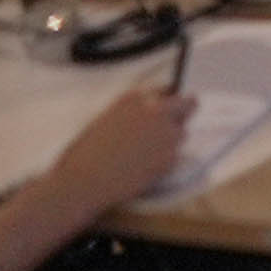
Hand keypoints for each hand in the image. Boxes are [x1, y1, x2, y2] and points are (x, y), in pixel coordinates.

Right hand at [41, 86, 195, 218]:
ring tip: (146, 156)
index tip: (165, 109)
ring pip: (182, 133)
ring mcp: (166, 133)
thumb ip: (131, 112)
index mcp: (134, 98)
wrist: (82, 181)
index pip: (166, 89)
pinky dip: (166, 162)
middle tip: (175, 124)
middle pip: (188, 104)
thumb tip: (152, 111)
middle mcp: (155, 111)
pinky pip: (177, 156)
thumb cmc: (84, 153)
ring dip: (171, 141)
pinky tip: (144, 169)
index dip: (166, 101)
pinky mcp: (170, 157)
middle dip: (184, 113)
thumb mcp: (105, 120)